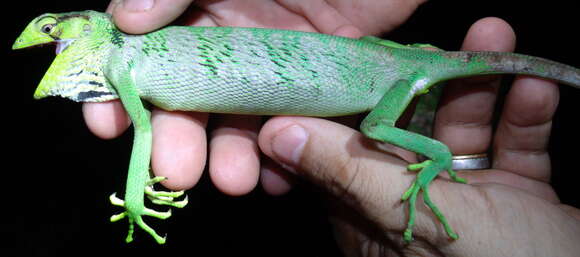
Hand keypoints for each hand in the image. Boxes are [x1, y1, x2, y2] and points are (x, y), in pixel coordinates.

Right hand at [85, 0, 424, 193]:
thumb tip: (122, 19)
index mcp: (202, 11)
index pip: (149, 54)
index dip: (124, 88)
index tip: (107, 123)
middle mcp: (231, 45)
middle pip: (192, 101)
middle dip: (179, 138)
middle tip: (176, 171)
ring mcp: (273, 71)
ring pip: (241, 122)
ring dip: (231, 155)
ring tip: (235, 179)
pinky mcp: (315, 91)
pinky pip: (293, 130)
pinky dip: (285, 156)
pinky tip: (279, 175)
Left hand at [258, 18, 579, 255]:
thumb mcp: (410, 216)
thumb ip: (348, 173)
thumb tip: (276, 134)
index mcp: (374, 219)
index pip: (347, 152)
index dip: (352, 103)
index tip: (358, 58)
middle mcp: (414, 209)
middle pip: (410, 133)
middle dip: (427, 86)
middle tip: (438, 44)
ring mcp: (466, 204)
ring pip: (464, 134)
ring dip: (481, 90)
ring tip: (492, 41)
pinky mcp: (517, 200)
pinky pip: (514, 151)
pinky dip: (525, 120)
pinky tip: (536, 88)